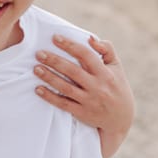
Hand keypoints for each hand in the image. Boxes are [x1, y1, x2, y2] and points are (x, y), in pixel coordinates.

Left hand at [34, 35, 134, 157]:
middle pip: (72, 71)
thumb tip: (90, 38)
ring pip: (66, 88)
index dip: (70, 45)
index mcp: (105, 73)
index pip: (86, 55)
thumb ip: (106, 50)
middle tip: (38, 53)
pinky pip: (63, 104)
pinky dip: (50, 97)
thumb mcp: (117, 67)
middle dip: (54, 61)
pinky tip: (38, 89)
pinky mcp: (82, 113)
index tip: (55, 38)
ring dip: (49, 78)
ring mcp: (89, 101)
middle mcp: (97, 87)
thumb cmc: (116, 87)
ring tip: (36, 68)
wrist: (121, 119)